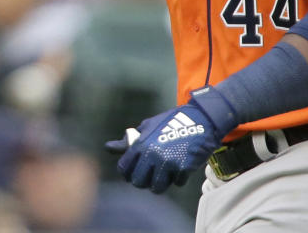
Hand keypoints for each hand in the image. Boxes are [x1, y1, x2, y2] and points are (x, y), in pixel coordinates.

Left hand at [106, 95, 230, 193]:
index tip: (133, 171)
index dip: (128, 172)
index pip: (125, 169)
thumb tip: (108, 147)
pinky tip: (179, 167)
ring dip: (160, 183)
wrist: (199, 119)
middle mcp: (152, 155)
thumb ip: (129, 141)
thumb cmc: (170, 122)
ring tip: (163, 174)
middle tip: (149, 175)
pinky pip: (176, 183)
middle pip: (139, 182)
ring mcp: (168, 163)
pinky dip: (177, 178)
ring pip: (157, 188)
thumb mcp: (147, 127)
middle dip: (143, 181)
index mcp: (140, 144)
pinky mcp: (183, 168)